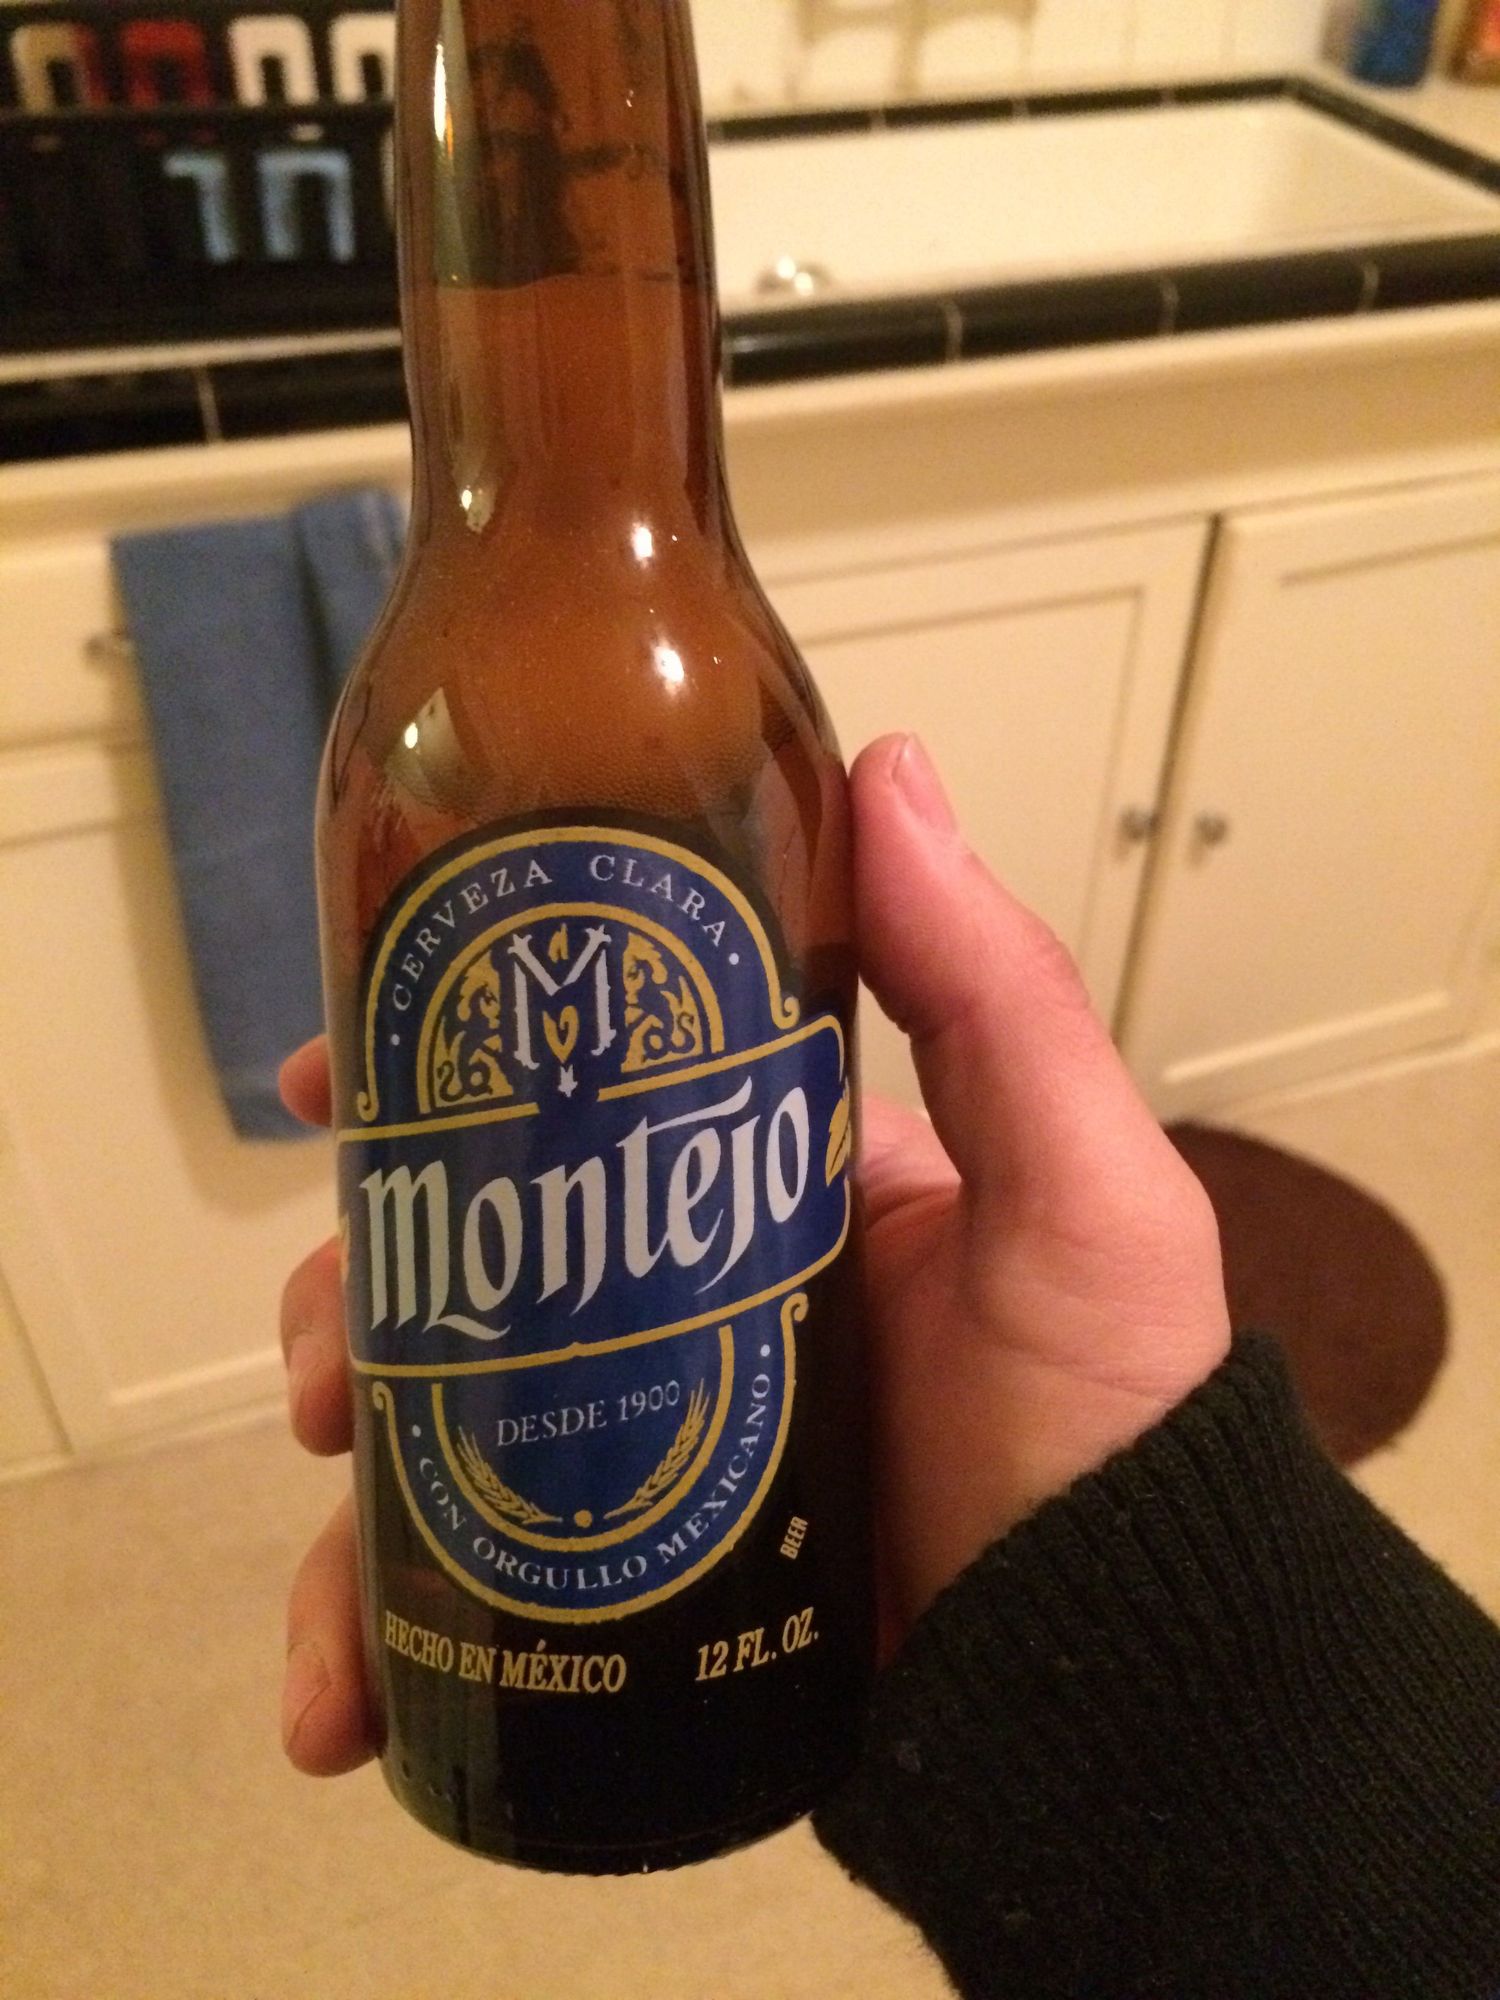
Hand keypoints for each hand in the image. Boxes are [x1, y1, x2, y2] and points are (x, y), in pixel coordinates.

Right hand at [278, 734, 1229, 1772]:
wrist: (1107, 1707)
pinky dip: (371, 1637)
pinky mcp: (625, 1591)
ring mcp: (651, 1449)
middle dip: (365, 1279)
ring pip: (443, 1416)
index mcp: (775, 1190)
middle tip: (330, 1348)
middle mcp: (697, 1305)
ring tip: (333, 1475)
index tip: (328, 1073)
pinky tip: (334, 1692)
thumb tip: (887, 768)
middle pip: (476, 1258)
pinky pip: (468, 1603)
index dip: (441, 1074)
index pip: (580, 1095)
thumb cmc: (1099, 1429)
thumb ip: (997, 996)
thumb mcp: (1079, 1197)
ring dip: (351, 1447)